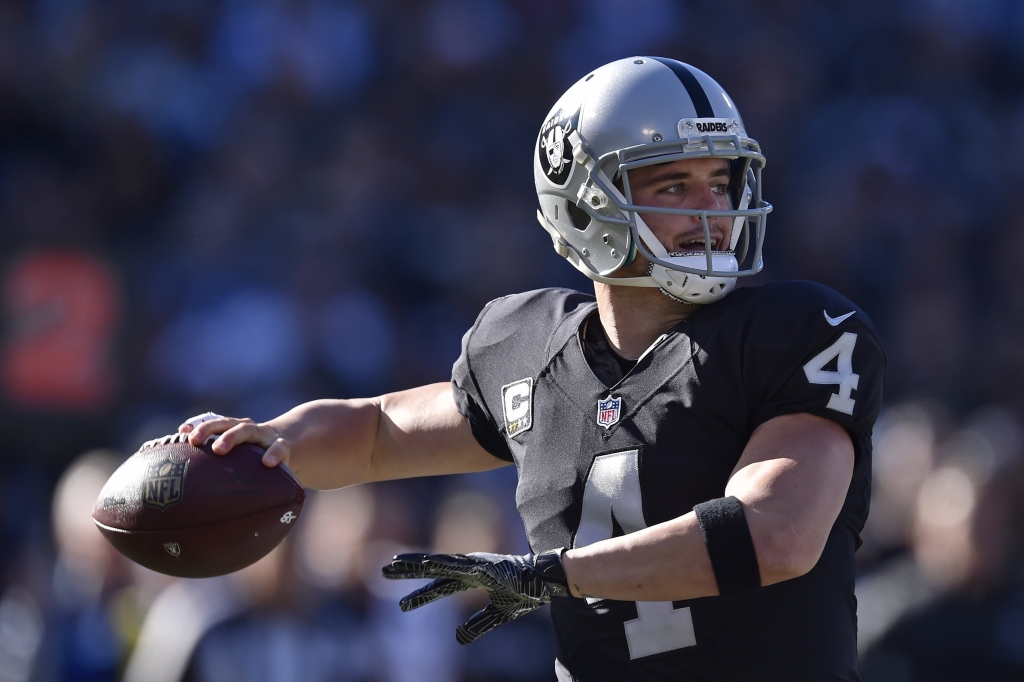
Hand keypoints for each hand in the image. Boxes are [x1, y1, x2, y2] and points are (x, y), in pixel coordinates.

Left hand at [178, 412, 289, 467]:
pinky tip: (268, 463)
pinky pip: (279, 447)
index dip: (197, 427)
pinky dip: (274, 453)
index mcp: (233, 428)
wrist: (288, 443)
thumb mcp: (236, 453)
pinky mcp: (282, 445)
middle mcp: (246, 428)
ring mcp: (264, 435)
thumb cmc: (253, 454)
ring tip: (219, 449)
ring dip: (231, 437)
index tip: (181, 434)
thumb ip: (215, 459)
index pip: (213, 424)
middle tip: (194, 442)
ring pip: (247, 430)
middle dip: (208, 430)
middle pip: (225, 424)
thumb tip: (185, 477)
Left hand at [382, 550, 570, 643]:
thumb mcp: (499, 614)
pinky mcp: (484, 565)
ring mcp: (476, 564)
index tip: (401, 604)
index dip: (421, 594)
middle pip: (433, 569)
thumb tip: (457, 638)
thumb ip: (479, 625)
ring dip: (417, 562)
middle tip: (383, 570)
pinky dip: (442, 562)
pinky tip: (426, 561)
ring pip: (440, 563)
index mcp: (473, 578)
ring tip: (394, 563)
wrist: (546, 580)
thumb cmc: (526, 592)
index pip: (441, 586)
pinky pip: (459, 564)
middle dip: (409, 571)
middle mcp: (470, 568)